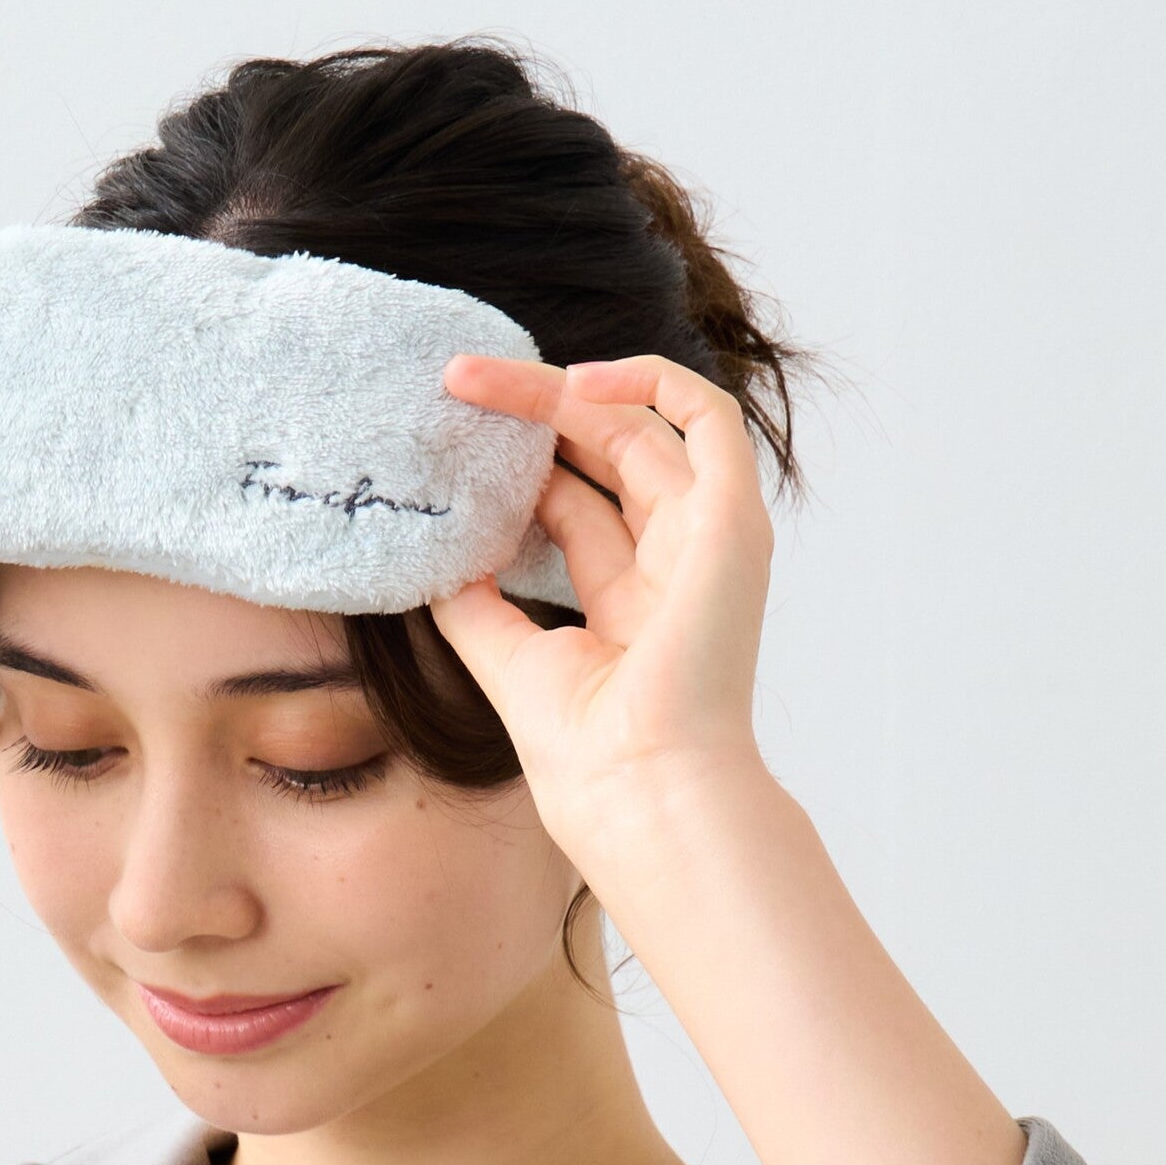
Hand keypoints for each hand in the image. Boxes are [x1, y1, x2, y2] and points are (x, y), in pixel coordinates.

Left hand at [425, 352, 774, 865]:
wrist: (639, 786)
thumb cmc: (584, 750)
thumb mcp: (503, 655)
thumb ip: (471, 600)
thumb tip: (434, 553)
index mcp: (629, 602)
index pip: (574, 505)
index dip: (516, 467)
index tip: (449, 439)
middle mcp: (673, 563)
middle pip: (600, 455)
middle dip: (527, 413)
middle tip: (453, 385)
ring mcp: (707, 537)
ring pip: (639, 426)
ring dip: (560, 390)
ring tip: (478, 378)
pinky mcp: (731, 519)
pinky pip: (709, 417)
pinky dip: (649, 382)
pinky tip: (572, 382)